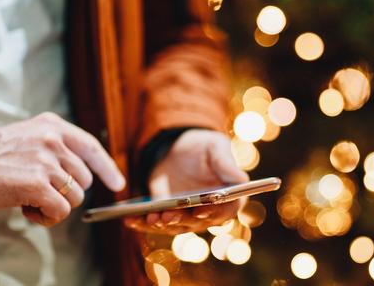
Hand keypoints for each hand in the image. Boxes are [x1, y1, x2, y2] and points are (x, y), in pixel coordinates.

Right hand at [0, 112, 124, 226]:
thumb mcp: (29, 136)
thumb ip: (57, 146)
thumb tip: (85, 171)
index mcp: (53, 126)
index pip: (91, 147)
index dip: (107, 168)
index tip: (117, 183)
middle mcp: (53, 140)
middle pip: (84, 179)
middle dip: (67, 191)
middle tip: (40, 190)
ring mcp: (47, 162)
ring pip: (75, 197)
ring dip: (55, 204)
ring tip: (29, 197)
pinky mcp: (38, 184)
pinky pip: (62, 211)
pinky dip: (47, 217)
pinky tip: (28, 209)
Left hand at [125, 130, 248, 234]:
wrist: (180, 150)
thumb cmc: (205, 147)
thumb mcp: (217, 148)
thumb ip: (227, 164)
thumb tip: (242, 181)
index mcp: (229, 198)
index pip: (226, 210)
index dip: (215, 212)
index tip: (201, 210)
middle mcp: (210, 213)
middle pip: (197, 222)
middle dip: (181, 220)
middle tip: (167, 216)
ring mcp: (188, 218)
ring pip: (175, 226)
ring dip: (161, 225)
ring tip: (149, 217)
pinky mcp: (168, 216)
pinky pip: (156, 223)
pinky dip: (143, 223)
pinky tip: (130, 220)